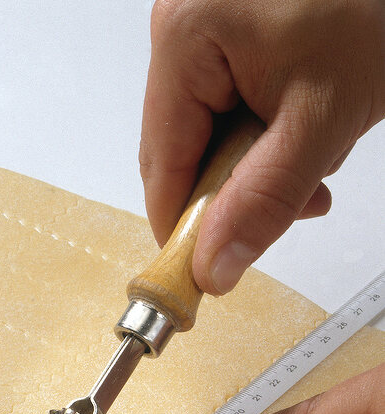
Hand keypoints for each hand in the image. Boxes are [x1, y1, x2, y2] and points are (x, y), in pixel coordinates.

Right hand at [141, 0, 384, 294]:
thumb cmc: (373, 4)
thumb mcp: (323, 116)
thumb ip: (264, 199)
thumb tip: (214, 265)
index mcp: (183, 38)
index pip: (162, 165)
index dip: (185, 228)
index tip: (207, 274)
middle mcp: (178, 27)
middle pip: (181, 150)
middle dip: (236, 188)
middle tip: (297, 202)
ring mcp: (199, 26)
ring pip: (205, 132)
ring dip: (256, 160)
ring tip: (318, 146)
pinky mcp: (222, 28)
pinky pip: (222, 104)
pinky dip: (262, 127)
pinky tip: (302, 122)